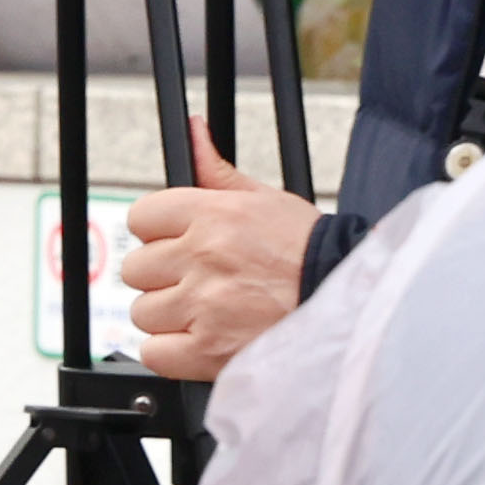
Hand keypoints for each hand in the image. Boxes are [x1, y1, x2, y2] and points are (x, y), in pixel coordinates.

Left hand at [119, 121, 314, 379]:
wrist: (348, 302)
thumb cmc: (309, 252)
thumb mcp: (266, 199)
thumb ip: (217, 171)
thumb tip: (193, 132)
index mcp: (213, 216)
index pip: (141, 218)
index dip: (157, 233)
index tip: (174, 244)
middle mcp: (203, 258)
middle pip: (136, 268)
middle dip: (162, 276)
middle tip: (196, 281)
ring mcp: (203, 307)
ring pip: (143, 312)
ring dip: (168, 316)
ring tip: (205, 312)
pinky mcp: (207, 351)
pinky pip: (154, 352)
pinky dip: (170, 351)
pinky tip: (199, 339)